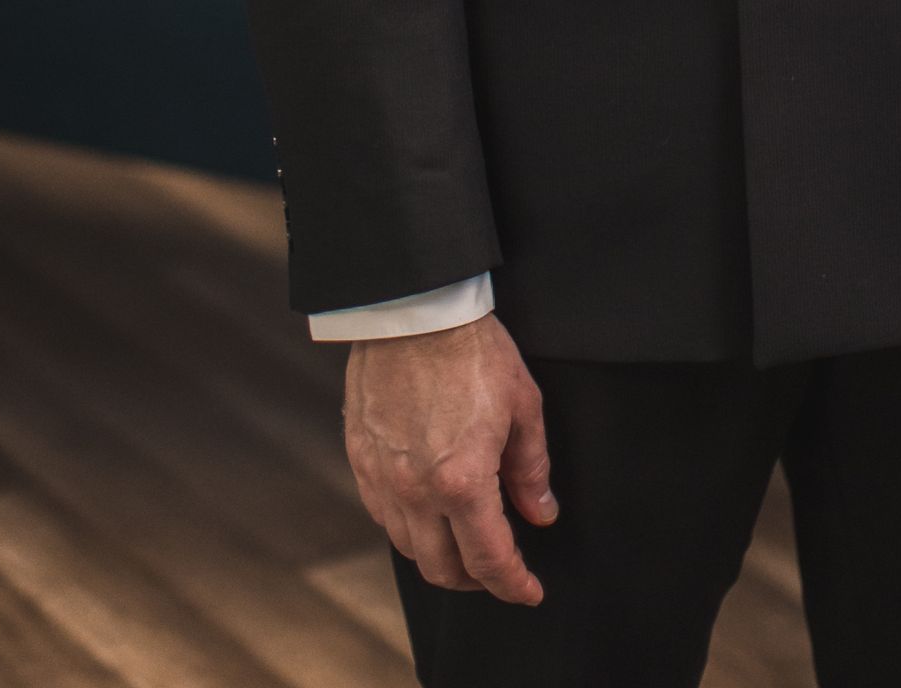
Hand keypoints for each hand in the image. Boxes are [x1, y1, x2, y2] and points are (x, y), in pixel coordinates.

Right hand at [343, 315, 556, 603]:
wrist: (414, 310)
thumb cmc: (472, 349)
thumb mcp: (523, 406)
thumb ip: (531, 469)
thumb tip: (540, 513)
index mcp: (462, 481)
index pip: (490, 560)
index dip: (514, 584)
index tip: (529, 591)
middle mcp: (416, 491)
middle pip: (443, 569)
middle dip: (476, 581)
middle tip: (498, 570)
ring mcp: (382, 478)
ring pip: (409, 548)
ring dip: (440, 556)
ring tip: (464, 541)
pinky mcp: (360, 459)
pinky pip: (383, 515)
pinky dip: (409, 526)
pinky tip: (428, 510)